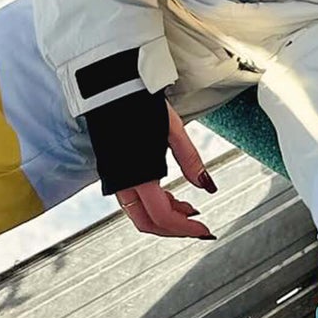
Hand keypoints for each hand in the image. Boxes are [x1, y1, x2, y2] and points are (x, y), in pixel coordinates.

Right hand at [115, 100, 217, 238]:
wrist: (110, 88)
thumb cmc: (138, 103)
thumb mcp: (173, 130)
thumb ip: (190, 159)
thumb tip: (207, 184)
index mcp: (137, 175)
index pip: (162, 216)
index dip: (186, 228)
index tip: (204, 229)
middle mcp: (122, 181)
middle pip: (147, 223)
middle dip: (174, 229)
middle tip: (196, 227)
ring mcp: (116, 177)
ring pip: (139, 213)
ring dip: (165, 217)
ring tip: (188, 208)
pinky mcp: (114, 170)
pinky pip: (133, 200)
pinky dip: (153, 204)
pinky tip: (169, 195)